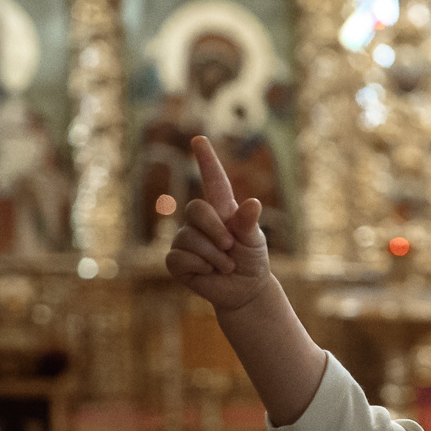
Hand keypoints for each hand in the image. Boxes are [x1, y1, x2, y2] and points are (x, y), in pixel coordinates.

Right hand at [164, 136, 271, 312]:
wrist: (244, 290)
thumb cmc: (251, 260)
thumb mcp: (255, 241)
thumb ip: (249, 223)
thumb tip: (252, 203)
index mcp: (222, 210)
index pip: (213, 180)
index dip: (206, 160)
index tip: (200, 139)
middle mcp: (199, 221)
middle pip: (196, 209)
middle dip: (216, 230)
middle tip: (230, 247)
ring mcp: (184, 239)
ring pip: (189, 238)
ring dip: (214, 256)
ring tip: (225, 265)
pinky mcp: (176, 260)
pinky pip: (180, 257)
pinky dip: (200, 267)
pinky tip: (208, 272)